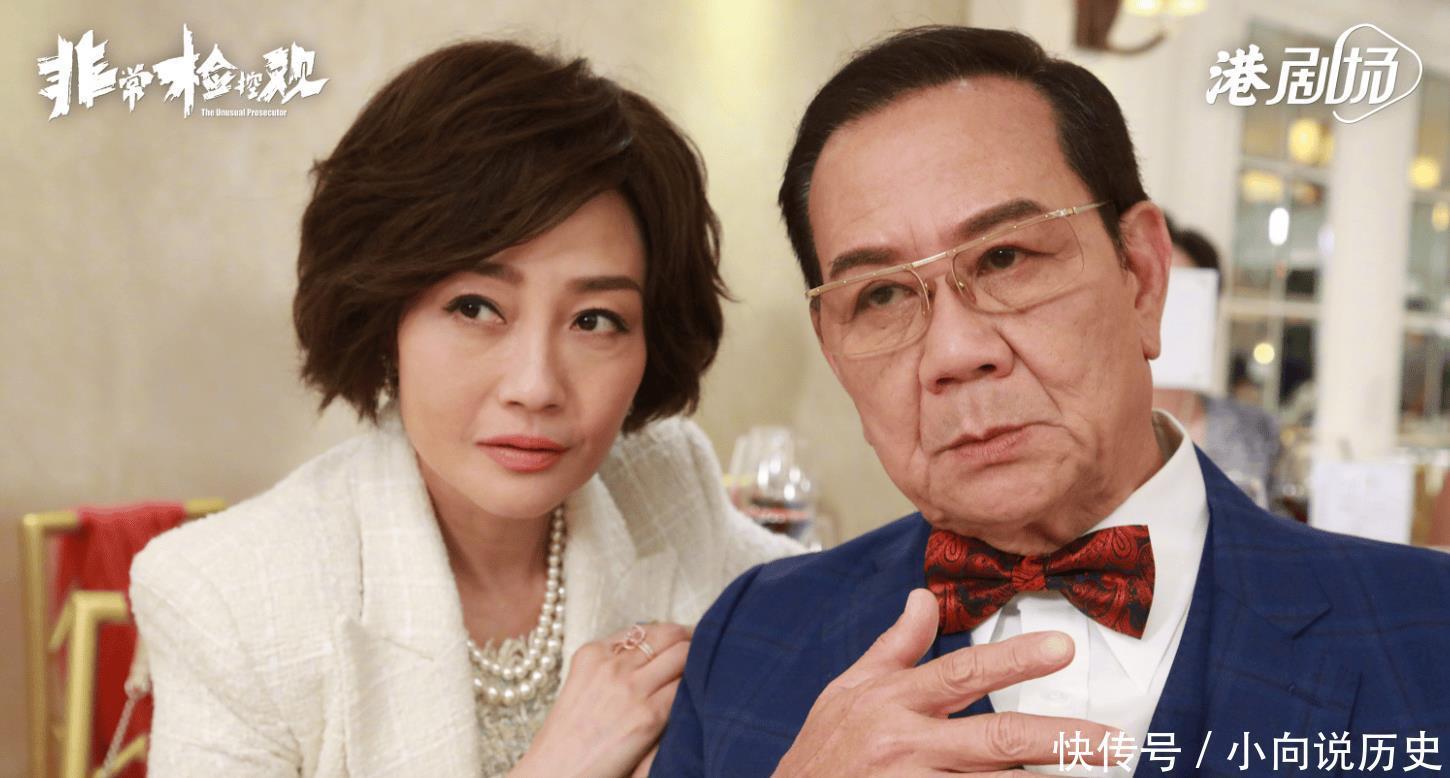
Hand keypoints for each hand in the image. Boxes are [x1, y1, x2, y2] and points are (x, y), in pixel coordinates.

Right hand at [512, 622, 689, 777]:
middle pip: (669, 634)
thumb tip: (652, 655)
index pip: (645, 629)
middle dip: (690, 640)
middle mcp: (612, 664)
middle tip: (702, 651)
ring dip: (696, 663)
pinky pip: (685, 689)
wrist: (555, 772)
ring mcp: (631, 688)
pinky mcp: (648, 715)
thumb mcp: (582, 686)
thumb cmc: (569, 738)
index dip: (668, 635)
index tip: (681, 643)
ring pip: (684, 655)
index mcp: (593, 653)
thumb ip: (612, 666)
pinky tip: (696, 698)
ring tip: (704, 673)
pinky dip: (695, 690)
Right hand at [773, 589, 1119, 775]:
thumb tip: (922, 597)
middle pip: (995, 739)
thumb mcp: (848, 689)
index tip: (1061, 648)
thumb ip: (894, 648)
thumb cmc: (823, 751)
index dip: (1013, 659)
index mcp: (893, 701)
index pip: (962, 672)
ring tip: (1093, 775)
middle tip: (1113, 741)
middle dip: (1060, 739)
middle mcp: (905, 744)